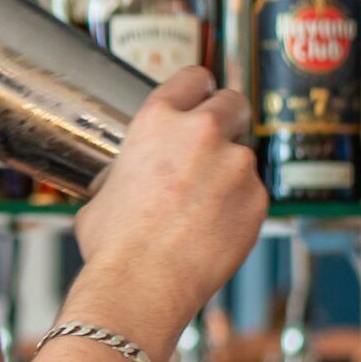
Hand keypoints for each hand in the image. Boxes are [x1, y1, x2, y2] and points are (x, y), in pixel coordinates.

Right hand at [70, 68, 267, 352]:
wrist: (143, 284)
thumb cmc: (114, 243)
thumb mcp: (102, 194)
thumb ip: (126, 172)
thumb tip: (128, 180)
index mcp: (157, 122)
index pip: (193, 77)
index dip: (197, 88)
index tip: (200, 98)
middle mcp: (202, 133)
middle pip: (233, 102)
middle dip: (227, 118)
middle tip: (213, 143)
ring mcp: (236, 165)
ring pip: (242, 156)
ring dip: (227, 173)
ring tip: (199, 209)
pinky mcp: (258, 199)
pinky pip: (252, 193)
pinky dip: (238, 207)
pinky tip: (212, 230)